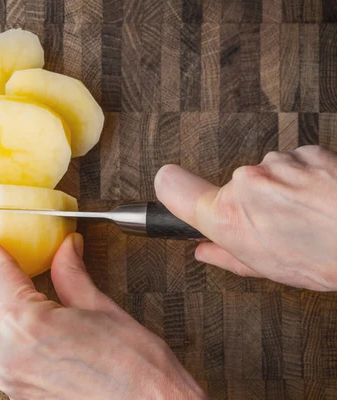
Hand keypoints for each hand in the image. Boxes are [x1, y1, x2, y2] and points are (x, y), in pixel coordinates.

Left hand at [0, 229, 204, 399]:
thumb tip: (66, 249)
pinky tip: (21, 320)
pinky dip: (2, 330)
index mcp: (27, 324)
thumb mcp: (101, 309)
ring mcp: (11, 378)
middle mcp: (9, 354)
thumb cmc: (135, 369)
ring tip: (3, 286)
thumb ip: (72, 275)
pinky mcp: (20, 394)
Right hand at [155, 145, 336, 290]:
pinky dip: (304, 176)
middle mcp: (245, 184)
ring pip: (266, 174)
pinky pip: (294, 162)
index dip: (169, 188)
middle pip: (233, 187)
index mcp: (228, 217)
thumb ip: (226, 256)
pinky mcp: (307, 151)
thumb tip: (205, 250)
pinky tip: (321, 198)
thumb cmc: (326, 259)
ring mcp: (277, 164)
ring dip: (280, 189)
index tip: (170, 188)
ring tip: (308, 214)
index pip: (172, 187)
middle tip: (277, 225)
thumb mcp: (267, 270)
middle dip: (250, 202)